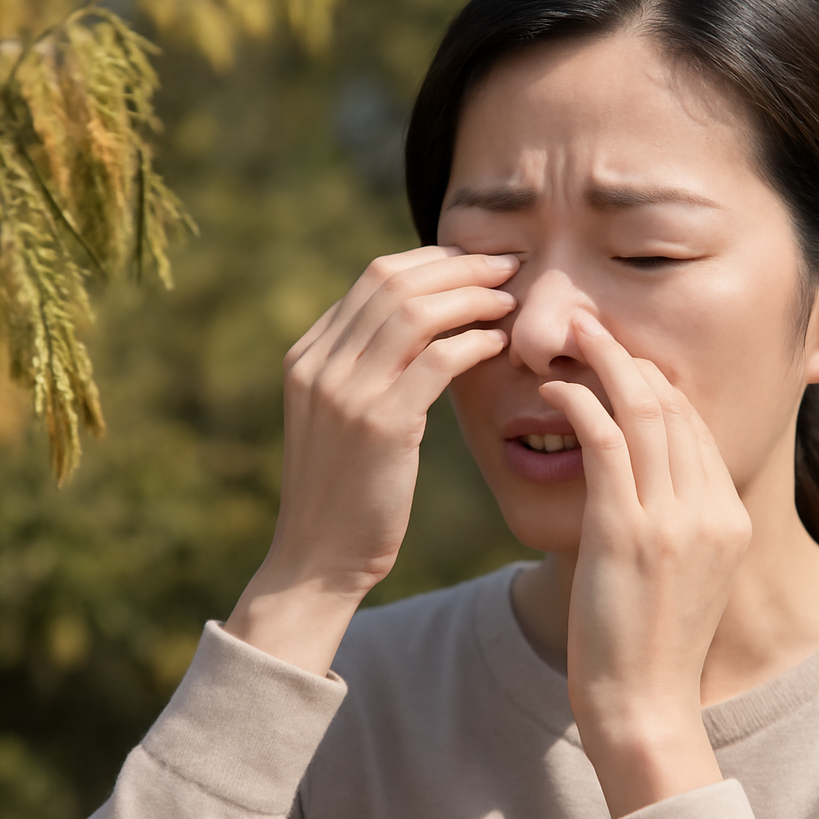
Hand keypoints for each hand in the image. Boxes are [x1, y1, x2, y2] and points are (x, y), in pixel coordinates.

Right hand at [226, 246, 517, 671]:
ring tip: (510, 301)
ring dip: (472, 298)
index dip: (433, 261)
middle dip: (459, 266)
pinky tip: (500, 344)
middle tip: (507, 266)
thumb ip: (365, 367)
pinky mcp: (378, 424)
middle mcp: (319, 364)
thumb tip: (422, 322)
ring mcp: (344, 392)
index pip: (374, 277)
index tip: (476, 263)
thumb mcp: (339, 415)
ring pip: (416, 313)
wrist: (318, 557)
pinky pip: (436, 361)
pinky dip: (474, 343)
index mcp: (308, 355)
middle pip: (394, 282)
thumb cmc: (343, 489)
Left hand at [539, 312, 750, 817]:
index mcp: (726, 515)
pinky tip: (556, 390)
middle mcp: (710, 508)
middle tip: (592, 324)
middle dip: (630, 356)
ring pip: (645, 411)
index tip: (618, 355)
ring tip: (573, 335)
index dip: (654, 379)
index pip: (693, 423)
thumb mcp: (679, 573)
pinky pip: (609, 443)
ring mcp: (674, 519)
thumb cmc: (646, 642)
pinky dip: (581, 405)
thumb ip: (670, 518)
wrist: (643, 706)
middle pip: (675, 405)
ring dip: (606, 363)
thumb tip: (635, 477)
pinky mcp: (629, 532)